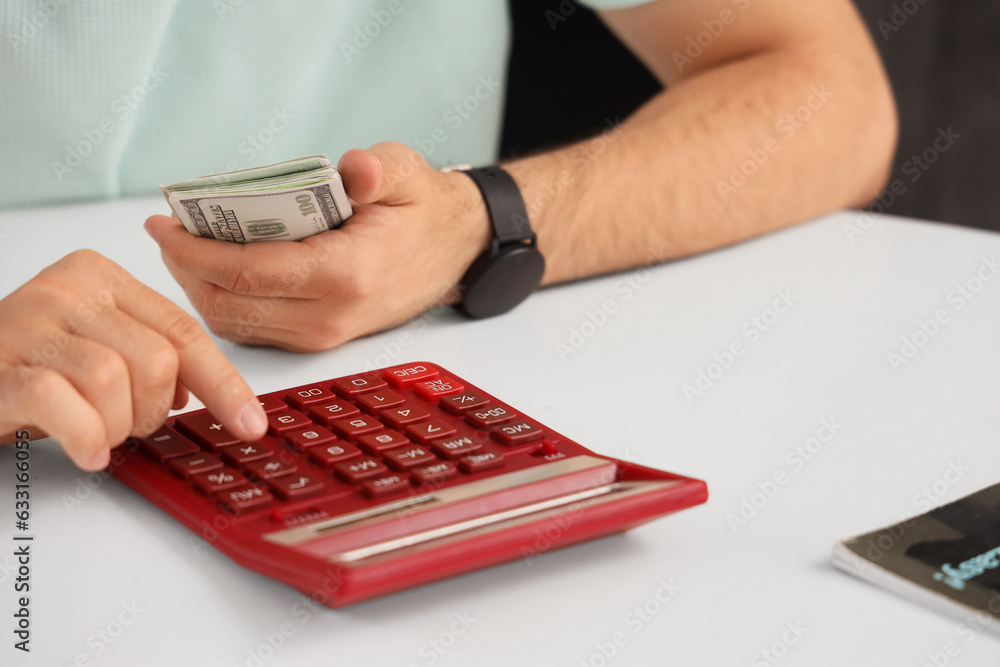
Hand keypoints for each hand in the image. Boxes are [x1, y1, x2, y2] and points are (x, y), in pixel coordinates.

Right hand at [0, 250, 266, 469]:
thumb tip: (210, 395)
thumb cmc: (33, 366)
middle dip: (152, 409)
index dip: (224, 384)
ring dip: (116, 424)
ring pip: (113, 380)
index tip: (251, 424)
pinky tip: (87, 451)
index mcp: (102, 277)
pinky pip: (62, 402)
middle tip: (126, 423)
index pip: (184, 331)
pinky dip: (84, 436)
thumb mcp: (100, 348)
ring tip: (97, 432)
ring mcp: (28, 321)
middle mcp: (66, 289)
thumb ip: (153, 356)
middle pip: (155, 359)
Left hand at [145, 142, 489, 352]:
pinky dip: (224, 302)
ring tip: (186, 247)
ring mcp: (323, 335)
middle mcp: (330, 315)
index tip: (164, 222)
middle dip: (186, 269)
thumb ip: (381, 169)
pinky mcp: (317, 340)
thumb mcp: (408, 176)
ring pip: (234, 324)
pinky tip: (216, 269)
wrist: (453, 254)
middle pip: (229, 304)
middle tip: (169, 231)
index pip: (248, 273)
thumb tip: (355, 168)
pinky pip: (252, 329)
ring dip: (200, 288)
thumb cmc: (422, 212)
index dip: (194, 250)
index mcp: (348, 274)